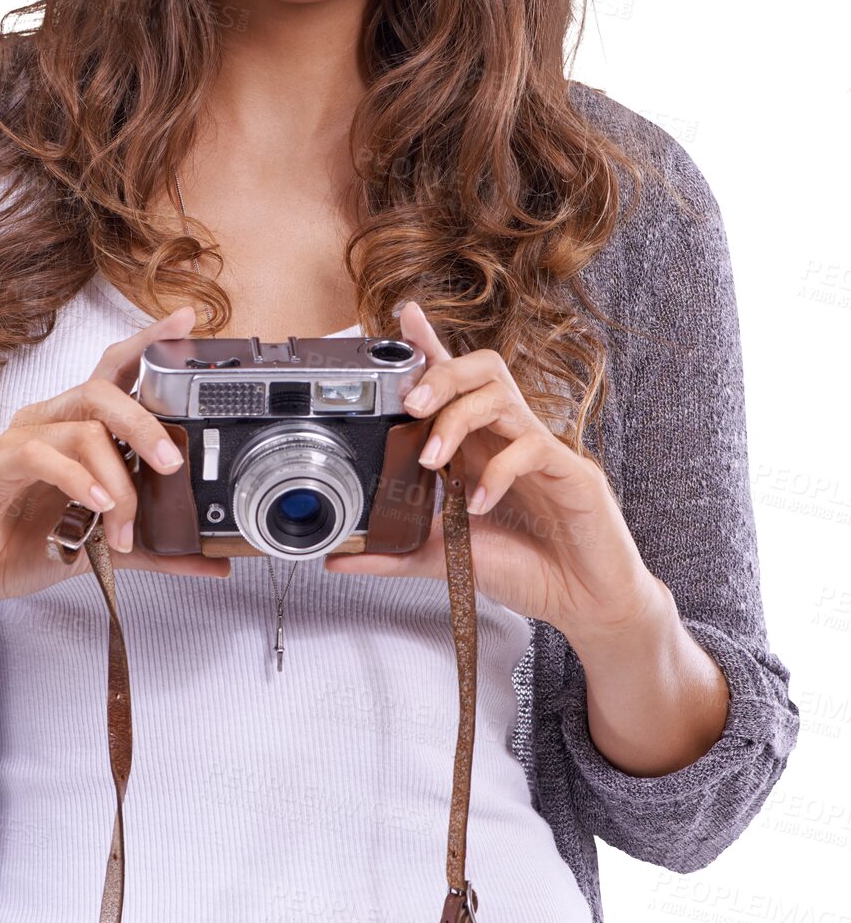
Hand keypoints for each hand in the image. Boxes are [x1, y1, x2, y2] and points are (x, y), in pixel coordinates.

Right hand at [0, 304, 230, 618]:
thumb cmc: (21, 546)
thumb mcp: (102, 550)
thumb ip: (156, 550)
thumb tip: (214, 563)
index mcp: (75, 427)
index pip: (116, 371)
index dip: (150, 343)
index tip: (188, 323)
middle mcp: (48, 421)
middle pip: (104, 390)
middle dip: (145, 424)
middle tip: (172, 465)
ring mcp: (20, 439)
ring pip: (82, 428)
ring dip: (115, 479)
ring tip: (123, 525)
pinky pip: (41, 454)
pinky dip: (75, 479)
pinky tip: (93, 508)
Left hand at [323, 301, 657, 638]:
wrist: (584, 604)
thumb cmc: (525, 568)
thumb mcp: (445, 557)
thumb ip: (394, 553)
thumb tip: (337, 560)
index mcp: (480, 445)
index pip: (456, 381)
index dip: (430, 345)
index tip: (403, 318)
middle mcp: (509, 437)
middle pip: (482, 369)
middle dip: (441, 375)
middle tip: (410, 404)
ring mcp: (542, 451)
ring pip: (502, 397)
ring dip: (459, 418)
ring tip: (433, 459)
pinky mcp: (571, 474)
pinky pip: (533, 447)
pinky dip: (499, 470)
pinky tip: (479, 503)